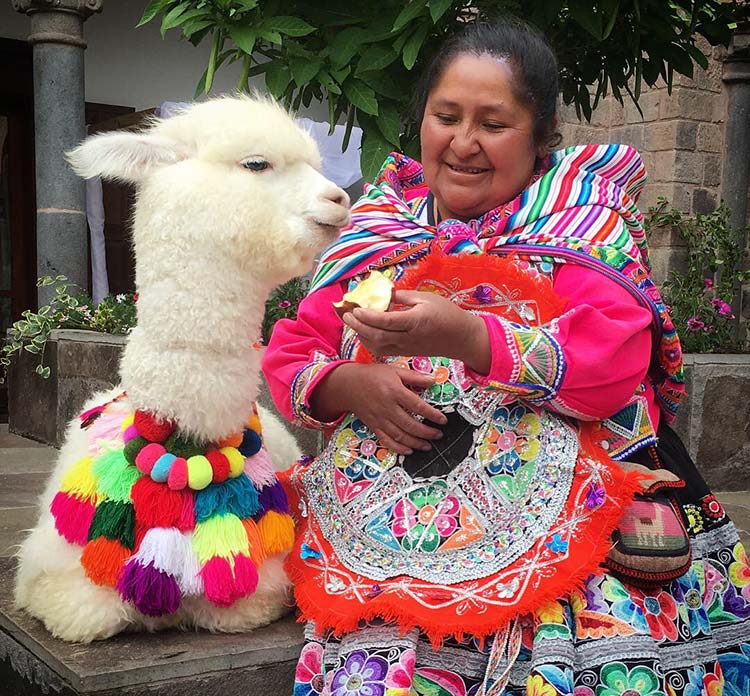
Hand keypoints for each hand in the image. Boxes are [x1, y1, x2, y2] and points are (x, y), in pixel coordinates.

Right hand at [310, 362, 447, 454]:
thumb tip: (433, 380)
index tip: (442, 420)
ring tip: (428, 445)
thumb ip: (415, 376)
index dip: (432, 415)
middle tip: (438, 435)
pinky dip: (398, 448)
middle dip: (427, 432)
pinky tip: (409, 450)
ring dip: (416, 443)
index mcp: (394, 392)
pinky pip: (387, 441)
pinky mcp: (374, 426)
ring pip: (400, 436)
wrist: (348, 385)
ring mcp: (380, 419)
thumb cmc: (373, 376)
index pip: (417, 406)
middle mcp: (387, 407)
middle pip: (410, 424)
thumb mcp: (395, 370)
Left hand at [341, 290, 490, 373]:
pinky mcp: (405, 353)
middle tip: (345, 315)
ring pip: (377, 346)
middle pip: (377, 336)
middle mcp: (409, 337)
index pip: (387, 321)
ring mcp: (406, 348)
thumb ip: (402, 297)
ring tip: (352, 322)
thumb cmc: (446, 313)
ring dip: (361, 335)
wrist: (461, 338)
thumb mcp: (426, 298)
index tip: (355, 309)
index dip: (368, 316)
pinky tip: (364, 332)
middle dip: (358, 327)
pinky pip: (382, 350)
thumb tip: (381, 293)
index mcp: (416, 321)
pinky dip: (369, 342)